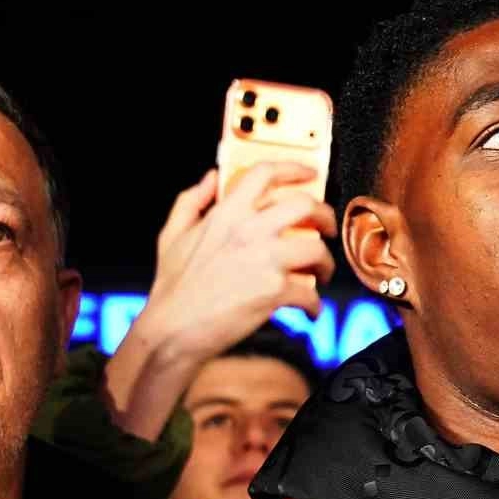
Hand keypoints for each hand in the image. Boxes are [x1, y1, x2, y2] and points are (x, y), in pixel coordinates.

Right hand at [143, 163, 336, 357]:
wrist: (172, 331)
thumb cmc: (173, 288)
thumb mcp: (172, 235)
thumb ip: (192, 201)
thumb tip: (211, 177)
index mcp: (226, 214)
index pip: (265, 173)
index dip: (294, 168)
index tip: (310, 172)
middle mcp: (248, 231)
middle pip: (306, 205)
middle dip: (325, 215)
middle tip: (327, 227)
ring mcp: (264, 260)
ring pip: (318, 250)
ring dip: (326, 263)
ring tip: (321, 273)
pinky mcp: (274, 291)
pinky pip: (311, 294)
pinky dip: (314, 305)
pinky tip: (308, 309)